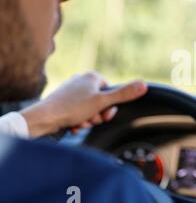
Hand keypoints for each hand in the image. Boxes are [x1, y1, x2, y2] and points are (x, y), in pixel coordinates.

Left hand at [20, 72, 147, 137]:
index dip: (109, 107)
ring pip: (89, 110)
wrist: (44, 118)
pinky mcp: (63, 102)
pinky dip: (78, 121)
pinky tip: (72, 126)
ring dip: (87, 120)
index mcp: (91, 77)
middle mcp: (81, 81)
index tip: (103, 114)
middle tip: (90, 120)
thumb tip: (144, 84)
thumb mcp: (103, 102)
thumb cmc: (72, 108)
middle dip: (97, 116)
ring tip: (79, 123)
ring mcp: (71, 91)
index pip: (111, 92)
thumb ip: (124, 94)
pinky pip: (78, 113)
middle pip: (100, 102)